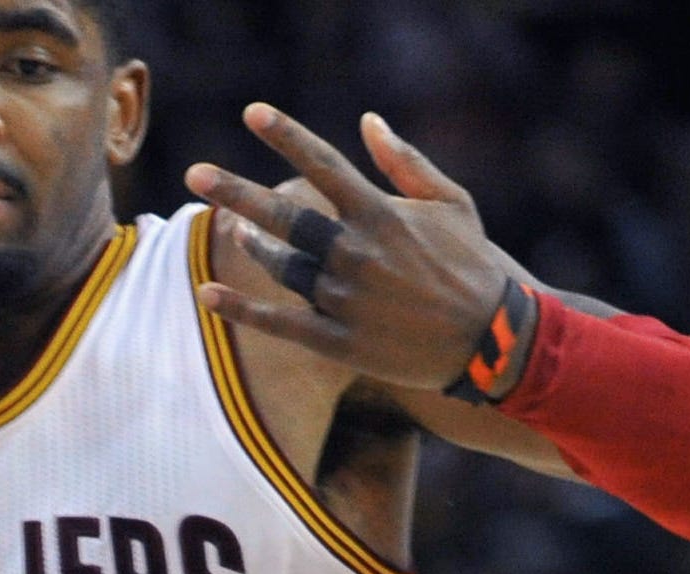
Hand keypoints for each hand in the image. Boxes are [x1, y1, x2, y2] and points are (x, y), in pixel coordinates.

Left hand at [187, 106, 522, 394]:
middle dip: (236, 192)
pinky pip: (279, 323)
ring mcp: (344, 300)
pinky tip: (205, 292)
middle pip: (284, 217)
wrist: (492, 339)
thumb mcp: (451, 201)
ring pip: (282, 266)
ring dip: (251, 245)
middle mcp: (355, 254)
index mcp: (380, 214)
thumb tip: (368, 121)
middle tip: (196, 173)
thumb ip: (405, 162)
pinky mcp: (340, 343)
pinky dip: (239, 309)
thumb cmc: (471, 265)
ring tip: (231, 226)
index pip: (322, 165)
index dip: (286, 136)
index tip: (252, 114)